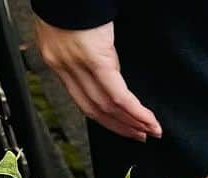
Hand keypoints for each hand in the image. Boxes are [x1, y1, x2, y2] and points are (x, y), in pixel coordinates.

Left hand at [33, 19, 161, 141]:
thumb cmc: (73, 3)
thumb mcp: (76, 32)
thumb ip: (87, 55)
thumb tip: (108, 72)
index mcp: (56, 59)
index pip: (82, 99)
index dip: (105, 118)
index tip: (123, 127)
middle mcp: (63, 66)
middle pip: (94, 109)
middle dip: (121, 126)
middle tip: (140, 135)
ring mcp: (76, 64)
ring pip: (107, 106)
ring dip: (133, 122)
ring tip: (151, 129)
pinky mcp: (94, 59)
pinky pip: (117, 94)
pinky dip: (136, 110)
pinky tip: (148, 118)